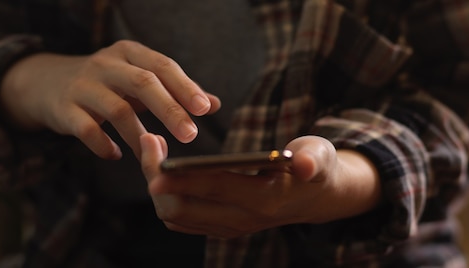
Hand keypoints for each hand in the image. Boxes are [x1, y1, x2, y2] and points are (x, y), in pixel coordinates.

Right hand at [0, 40, 219, 158]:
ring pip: (117, 109)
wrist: (46, 83)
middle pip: (143, 83)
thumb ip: (176, 91)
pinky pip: (86, 129)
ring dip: (139, 135)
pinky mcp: (63, 109)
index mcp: (129, 53)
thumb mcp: (138, 78)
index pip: (162, 66)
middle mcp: (106, 64)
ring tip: (154, 152)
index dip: (185, 87)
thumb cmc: (107, 84)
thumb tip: (215, 104)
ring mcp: (83, 85)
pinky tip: (115, 155)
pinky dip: (103, 144)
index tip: (205, 109)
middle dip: (170, 109)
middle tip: (191, 135)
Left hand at [139, 134, 380, 237]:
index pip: (212, 189)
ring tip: (152, 148)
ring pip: (174, 216)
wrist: (317, 197)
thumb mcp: (320, 156)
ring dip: (156, 185)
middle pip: (180, 209)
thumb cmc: (314, 165)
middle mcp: (243, 219)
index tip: (154, 158)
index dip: (179, 177)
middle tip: (148, 140)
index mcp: (265, 199)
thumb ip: (312, 159)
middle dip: (155, 177)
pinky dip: (165, 195)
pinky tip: (162, 168)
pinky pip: (180, 219)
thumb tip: (305, 163)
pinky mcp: (221, 226)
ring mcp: (229, 227)